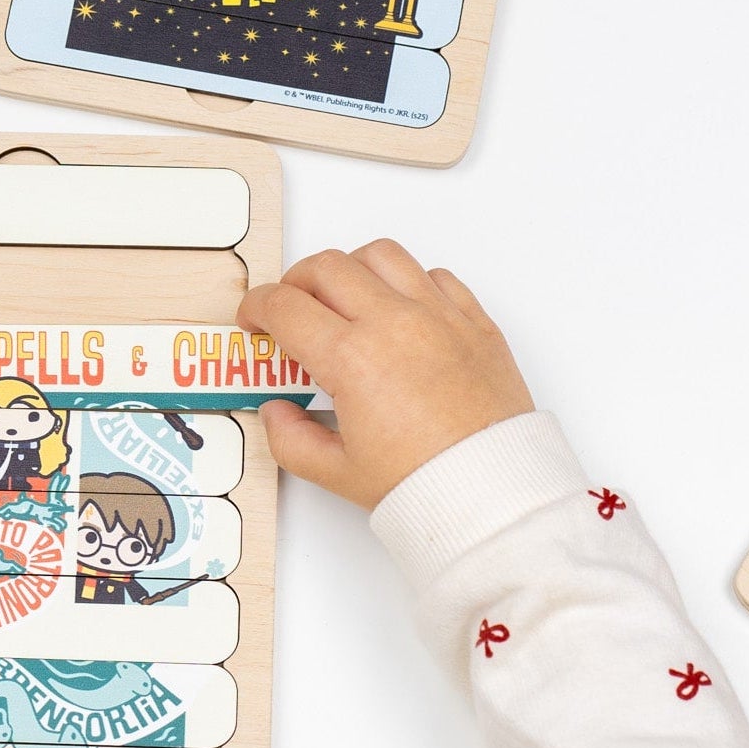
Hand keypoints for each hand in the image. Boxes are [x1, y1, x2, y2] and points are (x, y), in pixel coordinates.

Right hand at [237, 240, 533, 508]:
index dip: (256, 308)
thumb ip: (290, 440)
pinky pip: (435, 275)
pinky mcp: (475, 322)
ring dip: (350, 269)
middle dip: (295, 283)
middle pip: (326, 267)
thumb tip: (276, 411)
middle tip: (290, 310)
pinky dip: (407, 281)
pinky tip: (399, 311)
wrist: (495, 493)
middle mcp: (394, 322)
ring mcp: (439, 316)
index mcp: (351, 357)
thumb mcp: (337, 473)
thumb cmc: (424, 484)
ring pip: (381, 255)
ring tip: (344, 300)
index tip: (253, 320)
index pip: (285, 306)